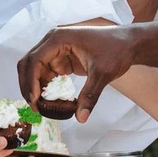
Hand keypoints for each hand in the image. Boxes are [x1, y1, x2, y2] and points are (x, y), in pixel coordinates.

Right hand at [18, 25, 136, 121]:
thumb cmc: (117, 50)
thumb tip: (81, 118)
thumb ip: (90, 96)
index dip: (30, 81)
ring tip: (44, 107)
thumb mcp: (102, 74)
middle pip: (29, 64)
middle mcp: (53, 42)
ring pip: (36, 70)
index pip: (34, 60)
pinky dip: (46, 87)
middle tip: (35, 107)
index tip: (34, 101)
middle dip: (29, 86)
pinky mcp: (62, 58)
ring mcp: (57, 50)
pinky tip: (52, 101)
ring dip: (36, 88)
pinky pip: (47, 73)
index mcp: (58, 39)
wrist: (129, 44)